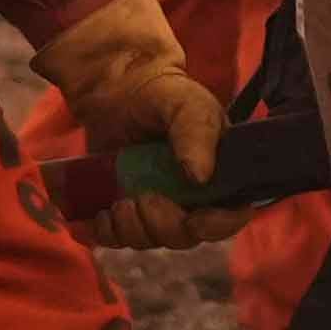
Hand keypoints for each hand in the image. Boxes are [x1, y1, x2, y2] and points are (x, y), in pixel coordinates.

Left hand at [30, 0, 223, 249]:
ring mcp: (156, 207)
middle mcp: (190, 198)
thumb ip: (197, 133)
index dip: (217, 225)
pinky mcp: (125, 211)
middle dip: (162, 224)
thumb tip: (200, 176)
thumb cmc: (160, 94)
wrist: (115, 89)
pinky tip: (100, 214)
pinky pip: (117, 239)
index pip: (230, 216)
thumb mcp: (185, 104)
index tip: (195, 219)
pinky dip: (107, 233)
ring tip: (119, 201)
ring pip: (150, 241)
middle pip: (185, 236)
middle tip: (141, 197)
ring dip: (132, 229)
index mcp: (217, 175)